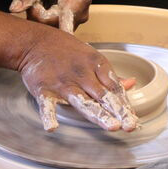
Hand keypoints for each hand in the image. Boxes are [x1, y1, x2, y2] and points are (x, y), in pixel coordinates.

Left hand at [9, 0, 90, 32]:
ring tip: (43, 1)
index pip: (60, 20)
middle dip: (39, 14)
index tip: (36, 19)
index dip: (45, 24)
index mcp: (78, 0)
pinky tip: (47, 8)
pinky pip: (53, 28)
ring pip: (52, 29)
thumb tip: (13, 10)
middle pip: (53, 26)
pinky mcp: (71, 26)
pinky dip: (45, 20)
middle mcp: (81, 15)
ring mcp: (77, 22)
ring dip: (42, 17)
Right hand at [17, 27, 137, 131]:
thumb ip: (109, 75)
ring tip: (111, 126)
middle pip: (103, 96)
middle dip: (118, 111)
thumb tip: (131, 83)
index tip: (133, 119)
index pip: (114, 87)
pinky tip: (52, 127)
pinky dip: (48, 115)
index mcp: (95, 64)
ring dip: (98, 114)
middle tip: (130, 125)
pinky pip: (47, 104)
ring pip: (83, 101)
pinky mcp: (44, 90)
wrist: (34, 42)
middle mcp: (82, 74)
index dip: (125, 104)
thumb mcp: (90, 57)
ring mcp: (62, 83)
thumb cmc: (64, 50)